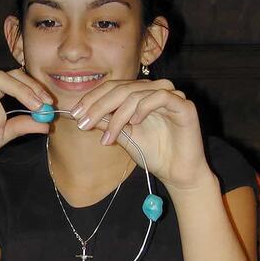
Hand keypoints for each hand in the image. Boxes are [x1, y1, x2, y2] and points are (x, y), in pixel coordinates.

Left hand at [71, 79, 212, 190]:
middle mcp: (153, 90)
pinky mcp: (184, 105)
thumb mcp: (124, 136)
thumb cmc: (153, 153)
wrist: (177, 172)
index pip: (112, 88)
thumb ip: (107, 123)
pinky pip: (160, 96)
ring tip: (109, 136)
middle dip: (98, 107)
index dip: (92, 99)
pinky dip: (144, 107)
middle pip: (121, 89)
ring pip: (136, 93)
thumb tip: (82, 114)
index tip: (75, 114)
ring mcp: (170, 95)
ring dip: (117, 116)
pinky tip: (134, 122)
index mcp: (139, 94)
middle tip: (83, 124)